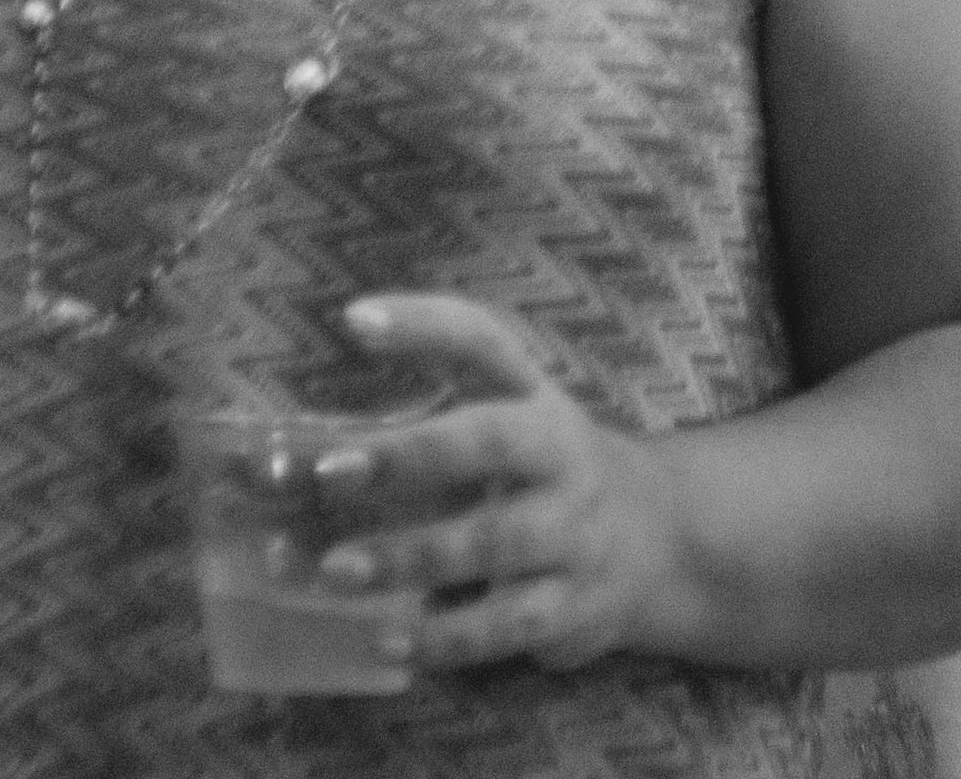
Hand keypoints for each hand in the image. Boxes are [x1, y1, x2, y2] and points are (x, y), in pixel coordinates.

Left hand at [323, 294, 682, 672]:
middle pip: (489, 441)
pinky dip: (447, 637)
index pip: (483, 342)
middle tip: (329, 472)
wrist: (657, 536)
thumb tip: (302, 447)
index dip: (423, 325)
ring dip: (412, 556)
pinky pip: (508, 626)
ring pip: (493, 542)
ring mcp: (574, 532)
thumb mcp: (513, 415)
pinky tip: (392, 639)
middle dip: (410, 454)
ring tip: (338, 569)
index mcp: (535, 396)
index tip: (354, 321)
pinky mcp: (575, 607)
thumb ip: (433, 413)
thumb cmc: (546, 467)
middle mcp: (560, 453)